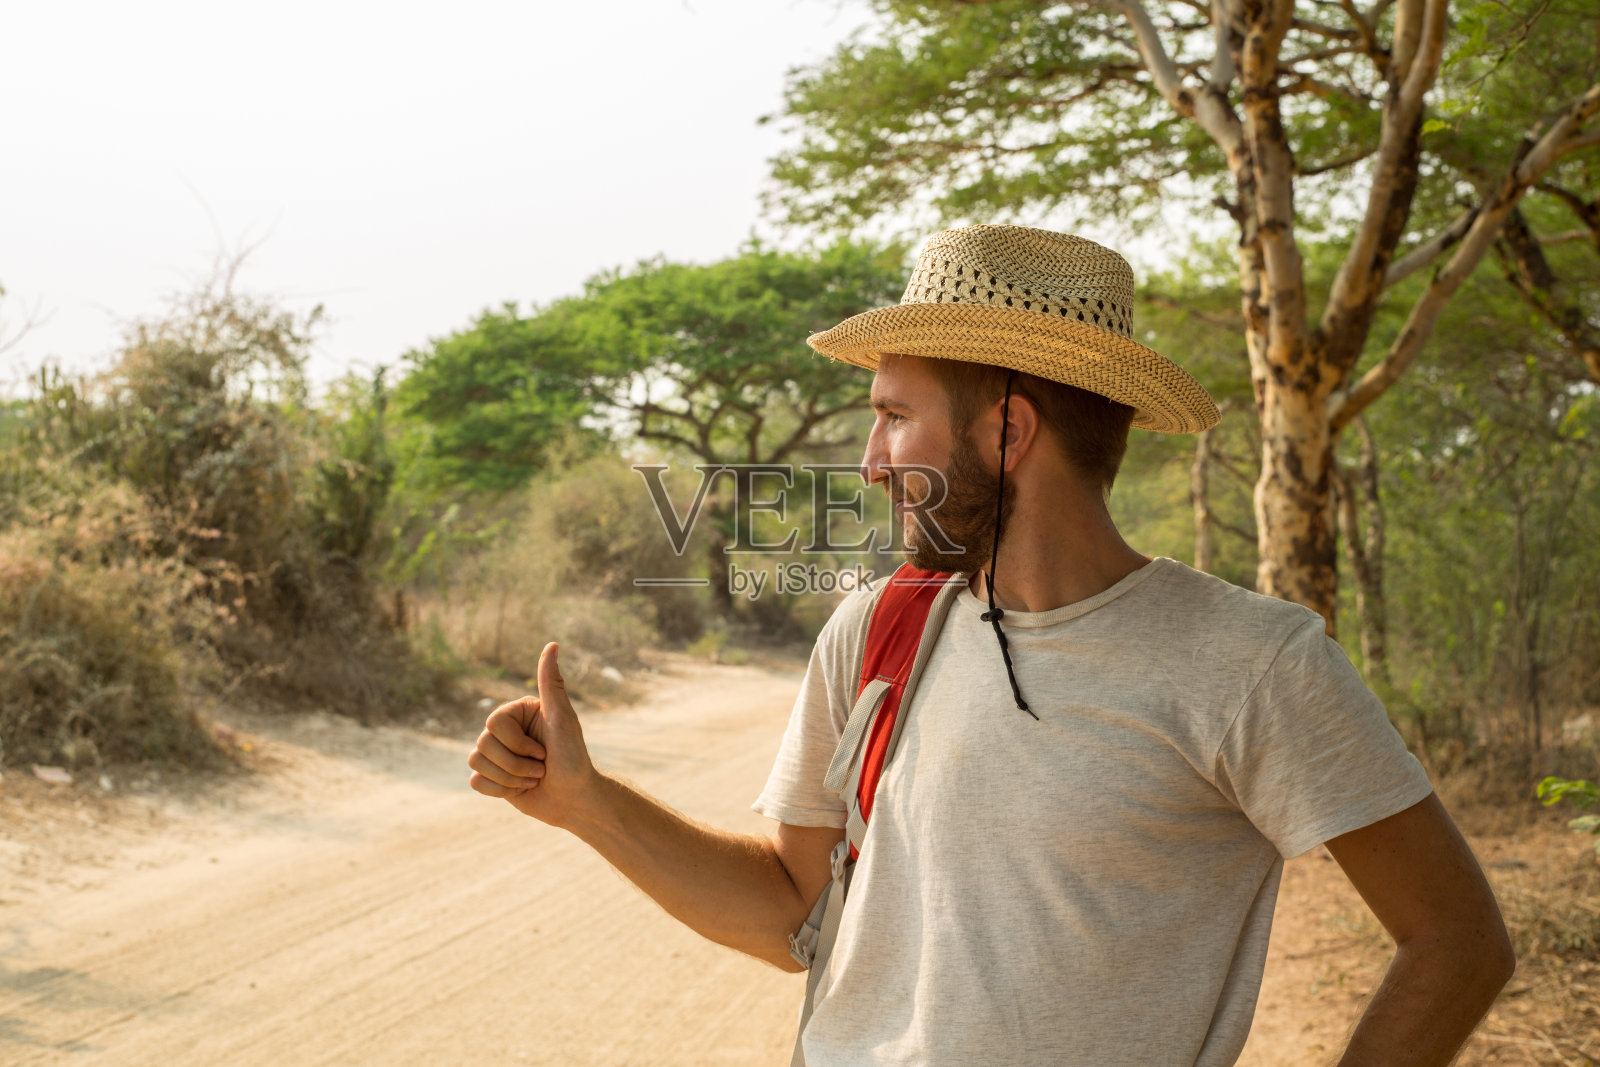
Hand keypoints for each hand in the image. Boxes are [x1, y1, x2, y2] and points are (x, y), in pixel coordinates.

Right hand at [467, 641, 596, 827]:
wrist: (575, 799)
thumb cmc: (573, 757)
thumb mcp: (563, 719)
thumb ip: (552, 683)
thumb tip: (552, 644)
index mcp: (518, 712)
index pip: (494, 723)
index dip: (518, 743)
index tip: (544, 751)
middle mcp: (505, 730)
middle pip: (482, 744)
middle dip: (516, 765)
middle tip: (541, 769)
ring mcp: (496, 753)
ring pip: (477, 762)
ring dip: (510, 779)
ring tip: (533, 780)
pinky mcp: (491, 776)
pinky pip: (476, 782)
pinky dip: (500, 790)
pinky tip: (521, 790)